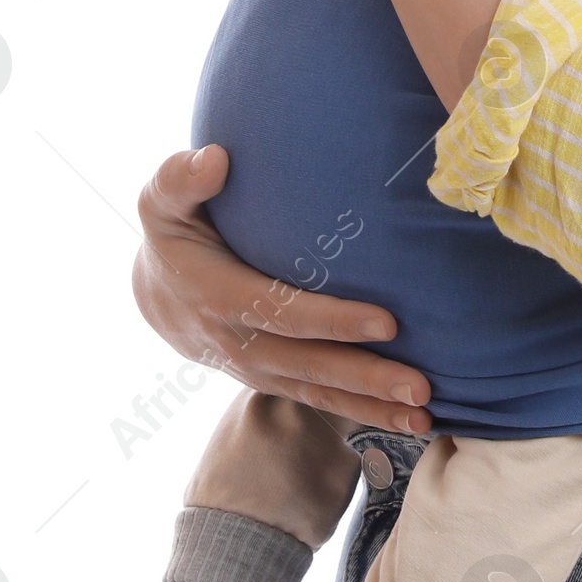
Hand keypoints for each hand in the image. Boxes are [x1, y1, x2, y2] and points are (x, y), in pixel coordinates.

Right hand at [133, 145, 433, 433]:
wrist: (155, 293)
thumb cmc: (173, 233)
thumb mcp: (162, 202)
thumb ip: (182, 179)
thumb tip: (215, 158)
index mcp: (218, 295)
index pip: (282, 312)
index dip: (333, 320)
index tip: (388, 322)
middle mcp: (238, 342)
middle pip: (308, 365)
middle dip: (366, 378)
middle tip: (421, 388)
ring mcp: (255, 368)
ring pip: (316, 392)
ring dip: (372, 407)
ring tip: (425, 419)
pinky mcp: (271, 379)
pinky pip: (318, 399)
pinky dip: (362, 414)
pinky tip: (409, 423)